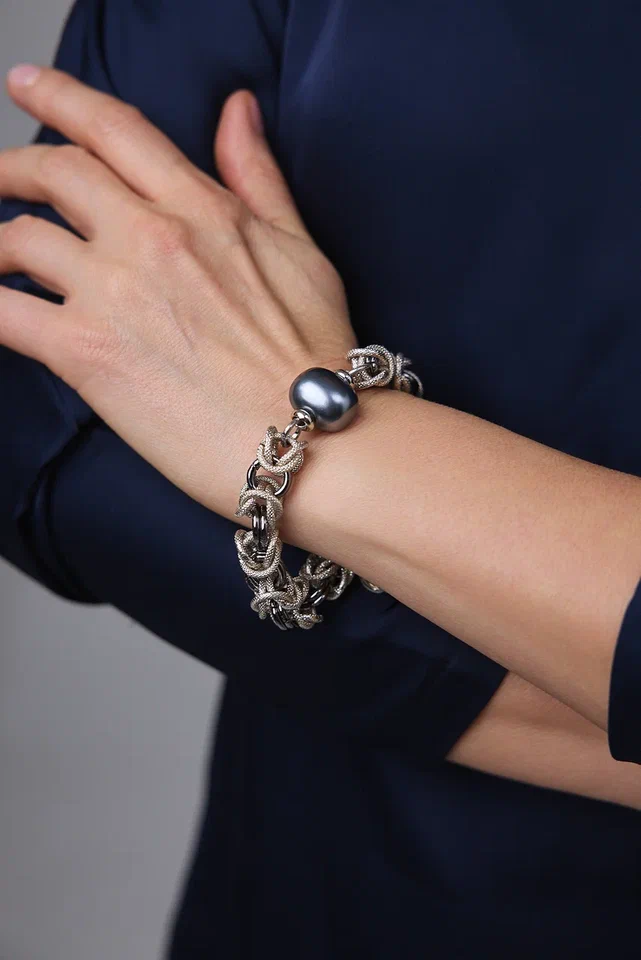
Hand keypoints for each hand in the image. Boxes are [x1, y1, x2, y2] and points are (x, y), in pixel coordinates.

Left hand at [0, 64, 356, 518]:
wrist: (309, 437)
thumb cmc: (313, 354)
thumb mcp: (300, 249)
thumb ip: (258, 178)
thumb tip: (237, 110)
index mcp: (200, 206)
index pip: (113, 129)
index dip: (60, 97)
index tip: (27, 87)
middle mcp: (150, 235)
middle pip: (52, 172)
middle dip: (12, 168)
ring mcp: (113, 291)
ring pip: (17, 239)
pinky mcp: (85, 352)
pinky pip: (2, 311)